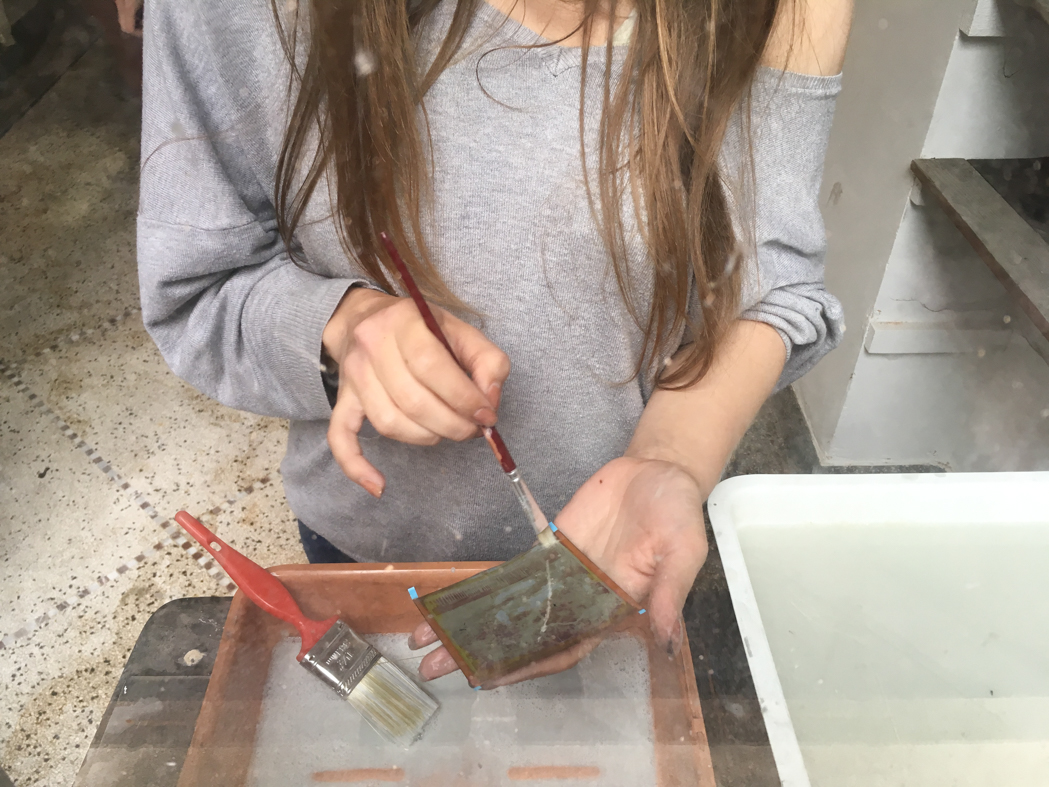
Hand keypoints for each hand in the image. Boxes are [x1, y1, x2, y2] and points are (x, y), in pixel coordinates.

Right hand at [323, 288, 509, 496]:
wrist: (366, 319)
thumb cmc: (422, 330)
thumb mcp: (461, 331)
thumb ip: (488, 361)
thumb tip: (490, 401)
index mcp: (404, 321)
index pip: (432, 366)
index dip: (464, 398)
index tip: (486, 415)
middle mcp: (372, 345)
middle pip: (412, 401)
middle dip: (452, 424)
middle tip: (472, 429)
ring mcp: (353, 376)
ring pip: (389, 423)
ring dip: (426, 437)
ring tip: (446, 432)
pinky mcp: (342, 401)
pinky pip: (341, 438)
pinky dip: (357, 466)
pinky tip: (379, 485)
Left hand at [410, 457, 707, 685]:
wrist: (660, 469)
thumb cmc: (678, 512)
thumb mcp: (684, 550)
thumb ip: (670, 593)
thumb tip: (665, 642)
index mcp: (610, 610)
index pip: (562, 650)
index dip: (524, 667)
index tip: (485, 678)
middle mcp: (580, 601)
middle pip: (523, 637)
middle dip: (478, 654)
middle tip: (431, 666)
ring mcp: (562, 576)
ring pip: (509, 608)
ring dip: (468, 624)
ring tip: (424, 638)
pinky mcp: (551, 550)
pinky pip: (512, 574)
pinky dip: (482, 588)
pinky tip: (450, 599)